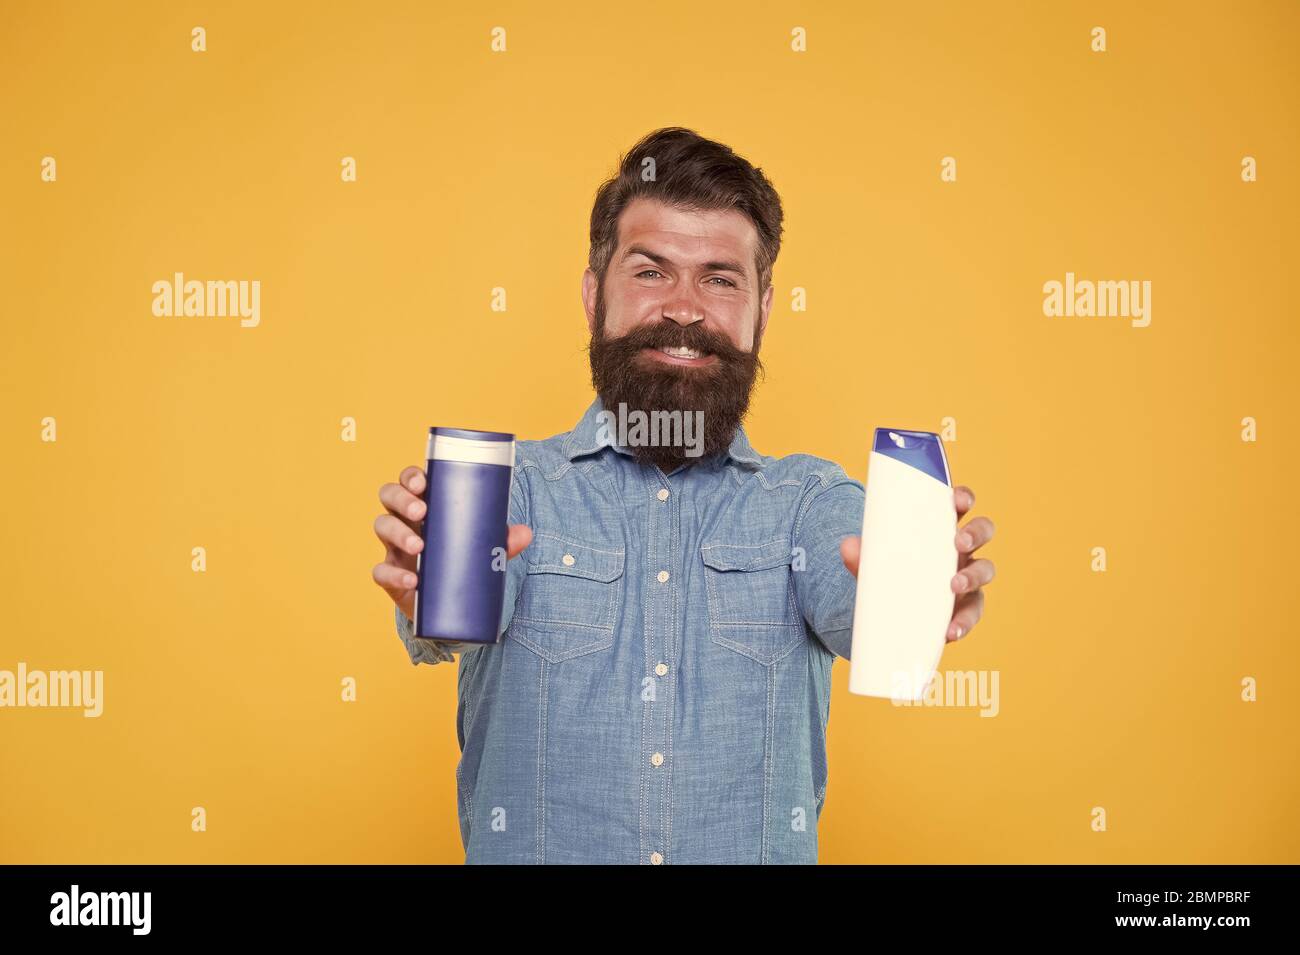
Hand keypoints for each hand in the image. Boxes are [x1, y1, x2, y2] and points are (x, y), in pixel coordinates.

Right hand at [372, 465, 532, 621]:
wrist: (450, 604)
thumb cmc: (462, 560)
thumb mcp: (483, 548)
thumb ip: (502, 541)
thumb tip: (525, 533)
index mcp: (425, 504)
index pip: (410, 481)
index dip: (411, 477)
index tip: (423, 482)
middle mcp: (404, 520)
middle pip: (389, 497)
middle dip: (402, 499)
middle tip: (421, 512)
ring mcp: (394, 547)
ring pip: (381, 527)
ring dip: (398, 533)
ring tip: (418, 545)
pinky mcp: (391, 577)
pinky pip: (380, 571)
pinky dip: (393, 575)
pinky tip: (412, 580)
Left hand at [838, 484, 995, 642]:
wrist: (891, 609)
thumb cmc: (891, 571)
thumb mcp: (874, 562)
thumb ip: (862, 555)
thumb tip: (847, 546)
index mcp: (940, 527)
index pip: (959, 504)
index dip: (963, 498)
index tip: (958, 500)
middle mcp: (960, 549)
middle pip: (982, 531)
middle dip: (975, 533)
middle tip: (959, 541)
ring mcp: (968, 577)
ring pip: (985, 570)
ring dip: (973, 576)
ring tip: (954, 585)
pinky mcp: (966, 607)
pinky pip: (973, 612)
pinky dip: (964, 621)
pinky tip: (951, 630)